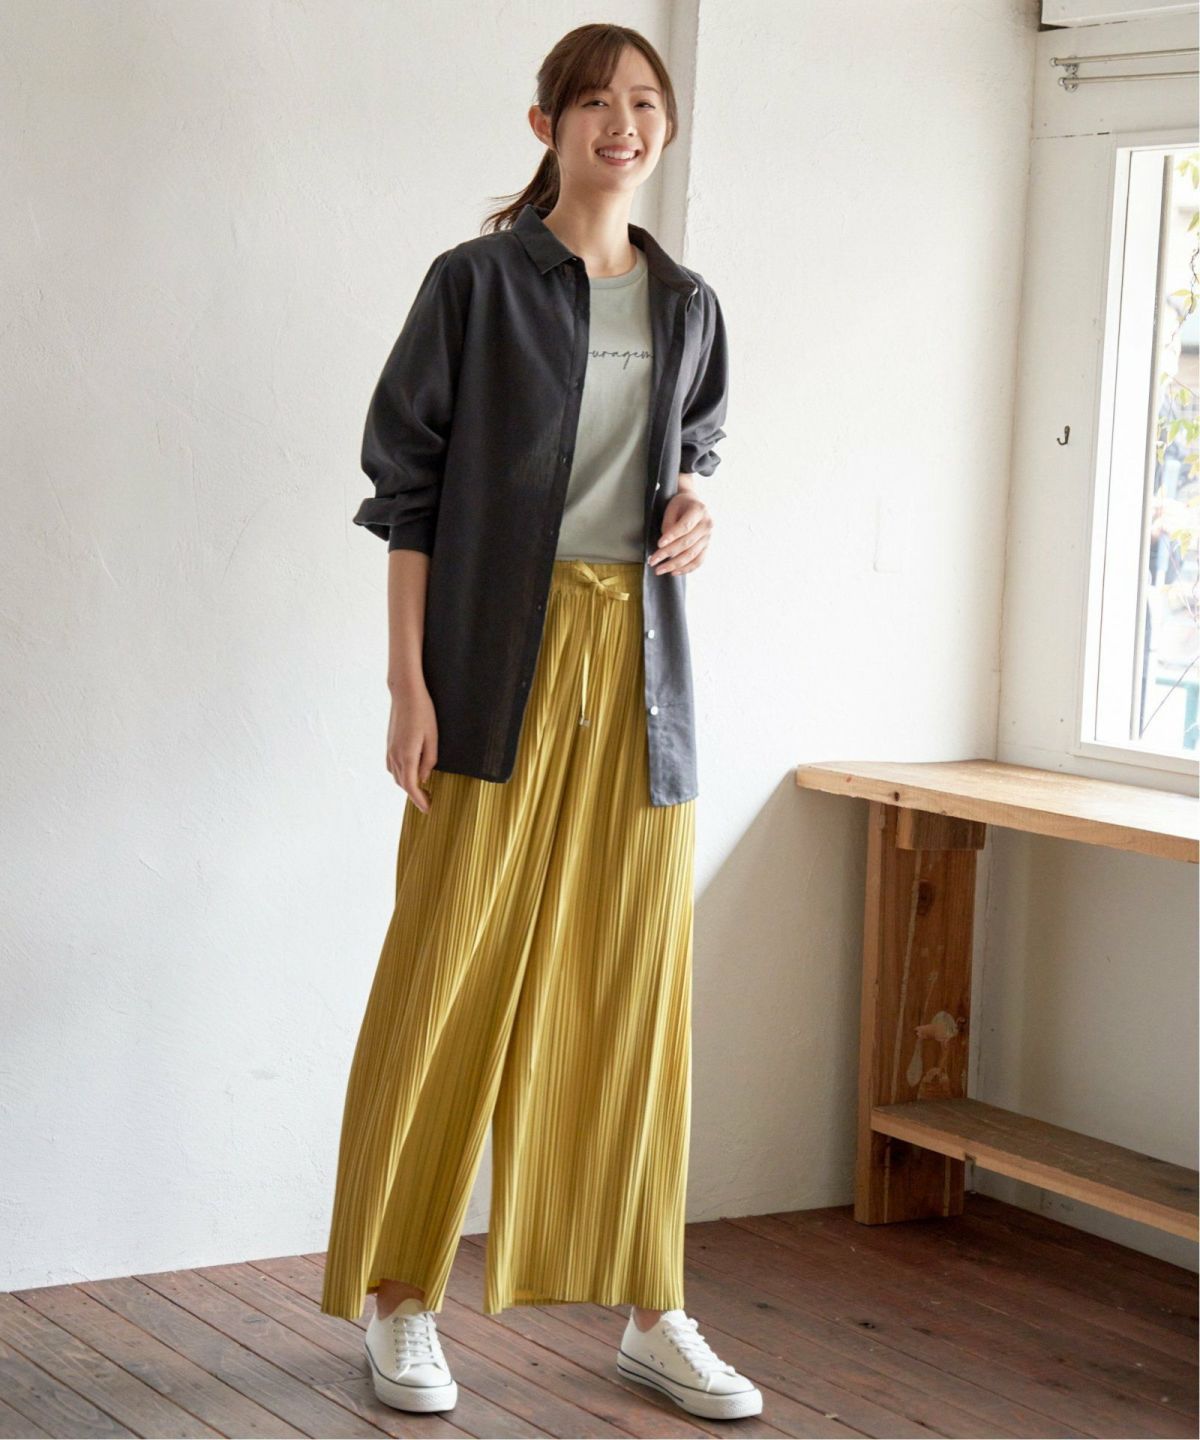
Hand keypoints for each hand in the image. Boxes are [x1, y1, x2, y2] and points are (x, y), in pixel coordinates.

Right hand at [386, 680, 438, 812]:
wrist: (405, 694)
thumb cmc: (423, 713)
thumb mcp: (433, 737)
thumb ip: (429, 760)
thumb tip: (425, 777)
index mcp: (407, 755)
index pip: (410, 785)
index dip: (418, 800)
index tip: (427, 809)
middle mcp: (395, 755)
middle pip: (402, 783)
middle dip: (414, 795)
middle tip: (429, 801)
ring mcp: (390, 750)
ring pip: (396, 776)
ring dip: (407, 785)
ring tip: (422, 790)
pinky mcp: (389, 745)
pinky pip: (393, 766)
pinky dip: (401, 775)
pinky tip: (411, 773)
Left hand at [649, 489, 712, 574]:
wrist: (693, 504)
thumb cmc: (679, 505)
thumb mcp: (671, 509)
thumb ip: (669, 525)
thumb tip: (665, 546)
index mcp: (698, 510)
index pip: (685, 526)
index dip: (672, 536)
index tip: (659, 544)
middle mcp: (707, 524)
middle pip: (687, 543)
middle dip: (668, 553)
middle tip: (653, 561)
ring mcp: (708, 537)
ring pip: (692, 555)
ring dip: (675, 565)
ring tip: (660, 570)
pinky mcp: (706, 547)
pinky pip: (698, 561)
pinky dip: (686, 569)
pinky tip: (673, 572)